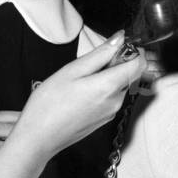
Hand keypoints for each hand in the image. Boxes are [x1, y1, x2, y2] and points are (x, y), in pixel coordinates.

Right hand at [11, 32, 145, 163]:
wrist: (38, 138)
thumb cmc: (49, 105)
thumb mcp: (72, 70)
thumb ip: (100, 53)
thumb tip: (119, 39)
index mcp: (109, 86)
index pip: (139, 64)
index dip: (133, 50)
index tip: (119, 45)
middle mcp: (116, 101)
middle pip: (131, 74)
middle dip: (118, 62)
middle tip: (94, 61)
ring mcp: (111, 112)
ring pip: (120, 85)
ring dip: (109, 76)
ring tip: (82, 78)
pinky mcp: (105, 119)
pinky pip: (112, 97)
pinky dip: (103, 89)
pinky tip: (82, 91)